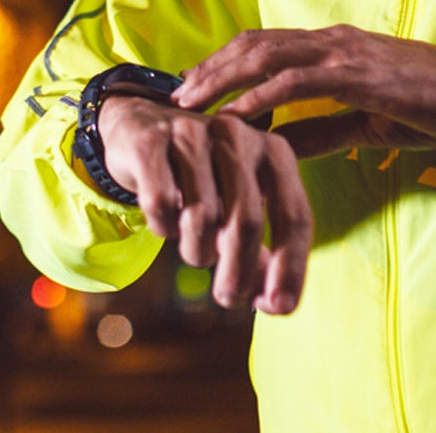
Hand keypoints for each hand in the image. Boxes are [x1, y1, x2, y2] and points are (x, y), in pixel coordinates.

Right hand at [95, 95, 311, 314]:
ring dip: (197, 251)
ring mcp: (192, 133)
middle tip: (228, 298)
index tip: (277, 309)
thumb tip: (274, 302)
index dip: (290, 268)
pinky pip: (161, 205)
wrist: (140, 126)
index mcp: (274, 151)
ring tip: (194, 251)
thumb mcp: (238, 205)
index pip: (295, 216)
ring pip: (201, 217)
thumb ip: (261, 249)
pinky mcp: (151, 142)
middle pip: (246, 220)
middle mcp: (238, 135)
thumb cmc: (202, 177)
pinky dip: (163, 229)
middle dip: (238, 271)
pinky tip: (164, 226)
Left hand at [171, 25, 435, 159]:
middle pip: (254, 43)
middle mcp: (334, 40)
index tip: (190, 90)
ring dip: (222, 79)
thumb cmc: (434, 107)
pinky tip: (236, 115)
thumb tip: (278, 146)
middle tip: (172, 97)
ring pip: (267, 54)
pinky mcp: (362, 73)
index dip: (223, 64)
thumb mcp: (367, 122)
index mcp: (334, 47)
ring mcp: (347, 53)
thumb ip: (322, 129)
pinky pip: (300, 80)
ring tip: (189, 105)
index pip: (264, 46)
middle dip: (208, 68)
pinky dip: (261, 95)